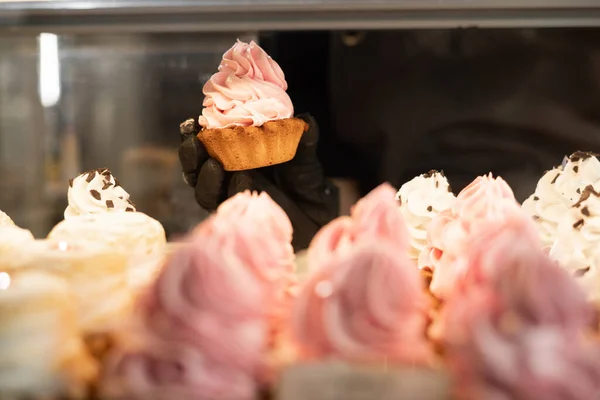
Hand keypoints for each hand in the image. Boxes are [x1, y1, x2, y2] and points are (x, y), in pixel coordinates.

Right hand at [178, 115, 338, 250]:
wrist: (317, 213)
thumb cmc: (306, 181)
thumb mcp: (306, 158)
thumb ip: (304, 139)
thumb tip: (306, 119)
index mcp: (235, 153)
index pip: (205, 143)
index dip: (193, 134)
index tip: (191, 125)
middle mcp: (227, 174)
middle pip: (196, 167)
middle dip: (190, 155)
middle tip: (195, 143)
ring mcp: (231, 196)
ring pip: (204, 190)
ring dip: (205, 177)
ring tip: (214, 165)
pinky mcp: (239, 215)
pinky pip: (226, 205)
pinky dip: (231, 192)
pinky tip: (242, 180)